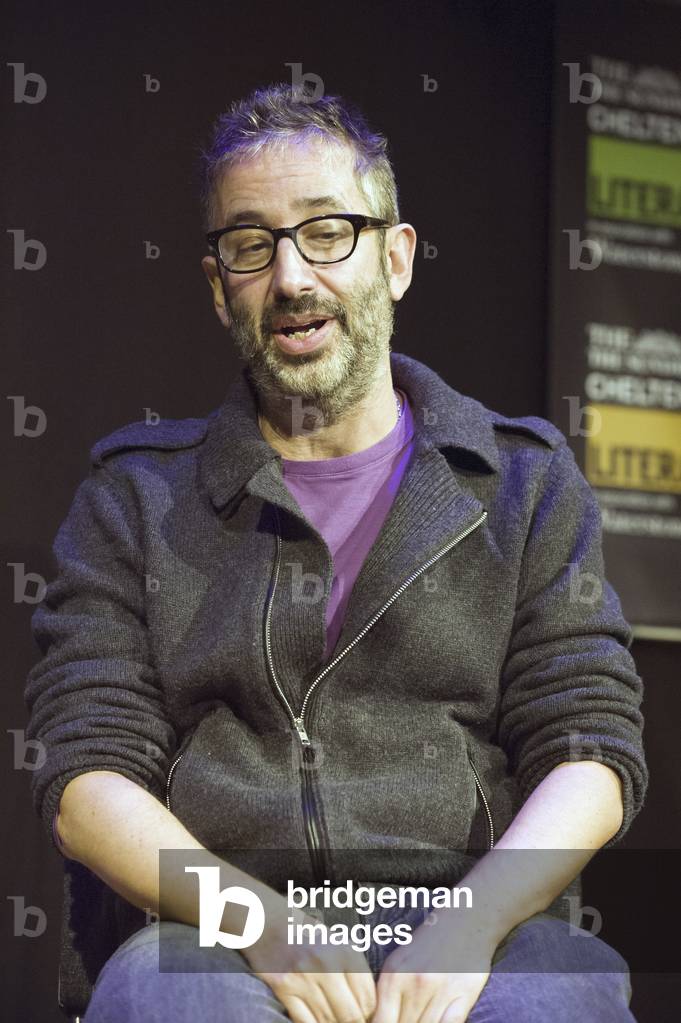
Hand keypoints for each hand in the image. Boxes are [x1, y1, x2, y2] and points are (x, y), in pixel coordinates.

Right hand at [242, 902, 376, 1022]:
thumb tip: (368, 1000)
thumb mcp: (335, 939)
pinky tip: (316, 1019)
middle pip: (351, 1013)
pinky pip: (304, 1020)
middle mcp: (325, 963)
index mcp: (343, 949)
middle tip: (352, 1020)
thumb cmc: (304, 930)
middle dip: (354, 1021)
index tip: (366, 1014)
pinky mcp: (283, 988)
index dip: (370, 1011)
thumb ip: (352, 966)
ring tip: (334, 1018)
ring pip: (328, 1020)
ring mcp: (303, 977)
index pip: (367, 995)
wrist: (265, 920)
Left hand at [371, 910, 495, 1022]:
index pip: (381, 1021)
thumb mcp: (399, 962)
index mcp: (393, 975)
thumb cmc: (429, 943)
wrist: (465, 919)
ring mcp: (439, 988)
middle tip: (410, 1018)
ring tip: (425, 1016)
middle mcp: (414, 982)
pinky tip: (441, 1019)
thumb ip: (388, 993)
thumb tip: (378, 1020)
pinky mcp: (464, 993)